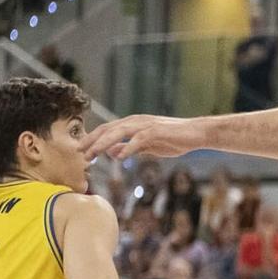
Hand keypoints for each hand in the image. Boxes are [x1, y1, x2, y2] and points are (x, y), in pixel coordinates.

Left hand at [83, 114, 203, 160]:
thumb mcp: (147, 146)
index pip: (107, 130)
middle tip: (80, 153)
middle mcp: (136, 121)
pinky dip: (128, 147)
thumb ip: (129, 147)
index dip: (92, 140)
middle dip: (92, 141)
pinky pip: (138, 139)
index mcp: (132, 124)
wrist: (197, 133)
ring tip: (92, 154)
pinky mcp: (156, 131)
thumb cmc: (174, 139)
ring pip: (119, 132)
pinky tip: (119, 157)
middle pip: (108, 129)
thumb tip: (111, 152)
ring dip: (103, 143)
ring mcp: (146, 125)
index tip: (81, 151)